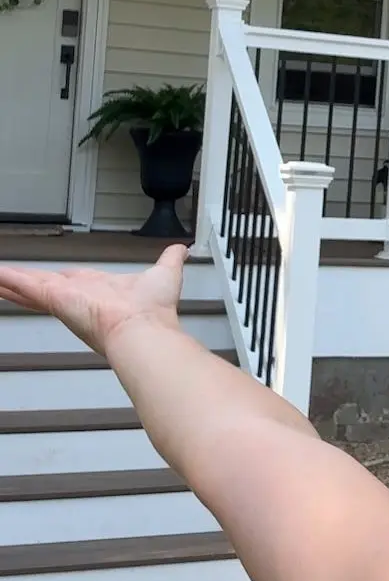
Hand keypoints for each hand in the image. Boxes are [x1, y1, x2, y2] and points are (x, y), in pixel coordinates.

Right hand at [0, 244, 186, 358]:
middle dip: (24, 283)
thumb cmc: (152, 312)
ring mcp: (64, 298)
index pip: (69, 283)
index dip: (54, 281)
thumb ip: (170, 260)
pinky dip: (9, 279)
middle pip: (43, 286)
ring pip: (29, 286)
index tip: (44, 279)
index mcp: (98, 291)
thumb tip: (181, 249)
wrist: (144, 331)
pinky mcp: (55, 297)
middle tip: (6, 279)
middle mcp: (78, 296)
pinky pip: (26, 285)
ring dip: (11, 281)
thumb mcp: (164, 274)